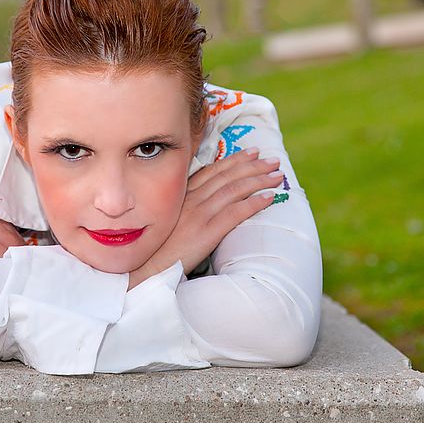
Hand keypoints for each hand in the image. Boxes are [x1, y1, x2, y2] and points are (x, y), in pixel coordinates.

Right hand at [127, 147, 283, 289]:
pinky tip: (269, 198)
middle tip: (272, 160)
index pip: (212, 171)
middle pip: (226, 176)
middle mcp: (191, 200)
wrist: (146, 269)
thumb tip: (205, 205)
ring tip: (277, 176)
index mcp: (182, 195)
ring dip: (259, 180)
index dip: (234, 160)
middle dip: (252, 166)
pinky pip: (235, 213)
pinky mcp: (206, 232)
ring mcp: (199, 214)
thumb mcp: (169, 220)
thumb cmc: (157, 249)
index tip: (251, 153)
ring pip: (234, 190)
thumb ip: (185, 208)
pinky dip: (254, 202)